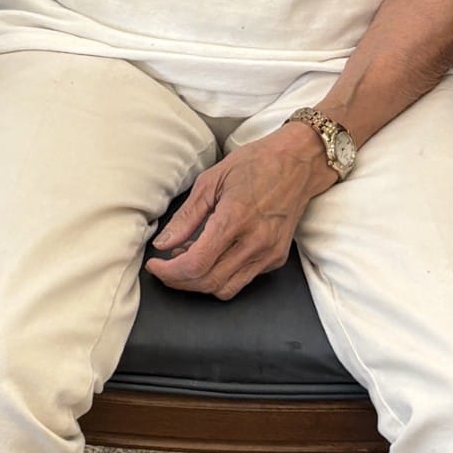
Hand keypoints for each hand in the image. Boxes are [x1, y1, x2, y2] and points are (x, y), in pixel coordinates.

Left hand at [144, 125, 333, 300]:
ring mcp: (269, 254)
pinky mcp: (276, 259)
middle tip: (163, 267)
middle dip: (179, 281)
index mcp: (235, 219)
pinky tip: (209, 255)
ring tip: (185, 260)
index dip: (169, 272)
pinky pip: (243, 280)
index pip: (196, 264)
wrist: (298, 163)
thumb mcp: (211, 181)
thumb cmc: (255, 163)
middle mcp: (255, 243)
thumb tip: (163, 243)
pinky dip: (220, 275)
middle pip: (208, 282)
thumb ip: (186, 217)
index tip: (154, 265)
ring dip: (199, 282)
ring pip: (226, 289)